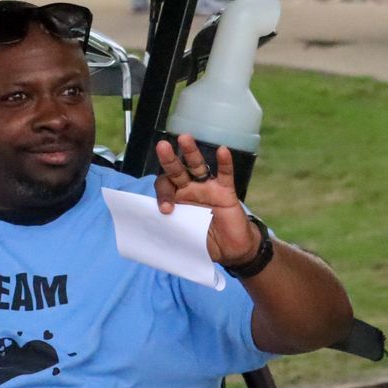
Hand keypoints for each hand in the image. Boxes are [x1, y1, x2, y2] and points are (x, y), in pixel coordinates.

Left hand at [154, 134, 261, 265]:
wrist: (231, 249)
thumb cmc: (205, 242)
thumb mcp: (185, 237)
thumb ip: (173, 229)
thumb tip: (156, 230)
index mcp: (177, 200)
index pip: (165, 188)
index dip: (163, 195)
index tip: (167, 210)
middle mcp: (190, 190)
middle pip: (177, 170)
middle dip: (169, 159)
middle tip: (162, 146)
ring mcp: (208, 188)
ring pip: (198, 166)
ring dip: (191, 152)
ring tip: (185, 138)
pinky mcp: (226, 192)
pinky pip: (225, 175)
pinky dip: (224, 163)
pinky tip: (222, 150)